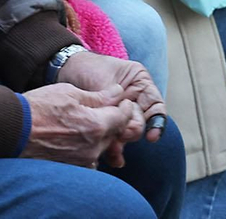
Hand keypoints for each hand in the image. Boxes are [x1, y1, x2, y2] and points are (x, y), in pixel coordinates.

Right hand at [19, 83, 138, 166]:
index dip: (124, 106)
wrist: (13, 130)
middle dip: (111, 121)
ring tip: (82, 123)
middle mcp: (93, 148)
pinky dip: (87, 148)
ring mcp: (83, 161)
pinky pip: (89, 158)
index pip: (123, 117)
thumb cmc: (39, 107)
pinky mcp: (72, 168)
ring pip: (101, 146)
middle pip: (114, 133)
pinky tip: (74, 138)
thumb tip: (118, 93)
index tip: (121, 101)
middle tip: (101, 109)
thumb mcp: (69, 93)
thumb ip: (98, 96)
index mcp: (96, 126)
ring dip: (99, 135)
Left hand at [57, 49, 167, 165]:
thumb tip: (122, 125)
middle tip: (121, 135)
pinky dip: (113, 149)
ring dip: (121, 143)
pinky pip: (115, 140)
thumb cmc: (88, 68)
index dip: (157, 123)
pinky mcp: (109, 126)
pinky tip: (112, 158)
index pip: (156, 106)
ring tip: (113, 151)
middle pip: (141, 124)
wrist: (68, 70)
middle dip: (131, 131)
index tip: (151, 136)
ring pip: (128, 134)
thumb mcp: (103, 80)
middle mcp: (135, 101)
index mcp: (140, 85)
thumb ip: (112, 101)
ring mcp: (122, 115)